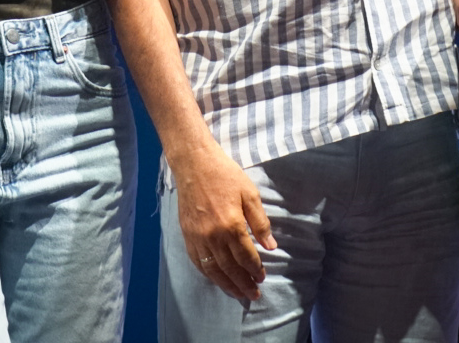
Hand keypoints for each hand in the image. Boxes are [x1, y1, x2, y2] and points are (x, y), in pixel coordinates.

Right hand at [171, 145, 276, 301]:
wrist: (194, 164)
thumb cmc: (225, 175)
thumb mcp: (250, 194)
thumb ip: (260, 222)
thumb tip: (271, 246)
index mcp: (231, 225)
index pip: (246, 256)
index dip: (255, 269)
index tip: (262, 277)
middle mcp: (213, 236)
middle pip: (230, 268)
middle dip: (243, 284)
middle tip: (254, 294)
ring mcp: (198, 237)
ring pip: (213, 269)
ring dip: (226, 284)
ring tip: (238, 294)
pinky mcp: (187, 235)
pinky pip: (197, 262)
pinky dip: (208, 274)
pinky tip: (217, 280)